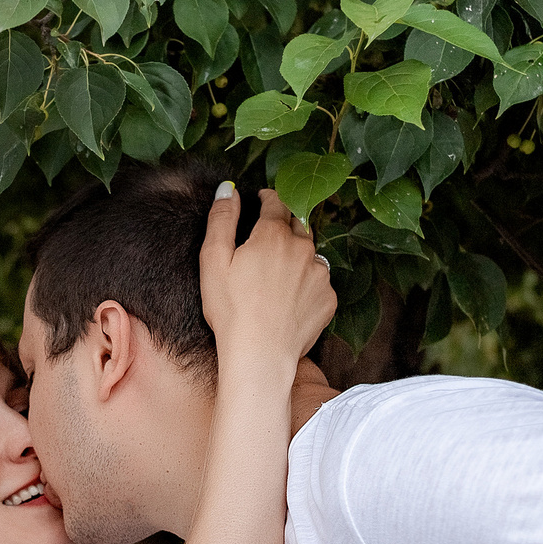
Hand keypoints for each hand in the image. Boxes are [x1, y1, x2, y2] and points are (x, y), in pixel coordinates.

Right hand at [197, 182, 334, 371]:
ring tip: (278, 275)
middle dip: (286, 223)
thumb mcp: (213, 260)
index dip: (268, 197)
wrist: (259, 355)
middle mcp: (303, 248)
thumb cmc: (230, 309)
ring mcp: (320, 274)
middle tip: (269, 237)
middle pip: (299, 223)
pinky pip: (319, 283)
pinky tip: (289, 300)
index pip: (277, 201)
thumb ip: (221, 219)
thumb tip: (228, 188)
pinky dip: (307, 284)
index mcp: (273, 234)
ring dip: (298, 255)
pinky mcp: (329, 299)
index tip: (262, 200)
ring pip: (312, 254)